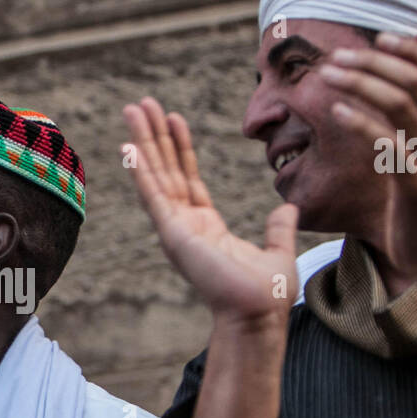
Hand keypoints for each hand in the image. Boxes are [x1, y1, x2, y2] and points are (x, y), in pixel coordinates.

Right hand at [122, 97, 298, 325]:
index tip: (173, 118)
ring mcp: (176, 228)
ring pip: (156, 175)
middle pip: (166, 169)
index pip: (188, 178)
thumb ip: (278, 228)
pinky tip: (129, 146)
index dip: (180, 147)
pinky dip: (140, 171)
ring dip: (143, 141)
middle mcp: (186, 224)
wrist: (259, 314)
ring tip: (133, 109)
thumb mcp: (278, 251)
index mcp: (207, 227)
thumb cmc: (266, 294)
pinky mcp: (174, 234)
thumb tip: (288, 208)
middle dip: (154, 135)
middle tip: (141, 104)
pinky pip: (154, 195)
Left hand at [319, 32, 416, 279]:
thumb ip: (413, 128)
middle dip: (373, 61)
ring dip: (362, 83)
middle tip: (336, 56)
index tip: (378, 37)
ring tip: (329, 75)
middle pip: (415, 79)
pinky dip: (361, 122)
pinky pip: (388, 143)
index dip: (412, 48)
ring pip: (402, 103)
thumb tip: (385, 97)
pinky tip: (336, 113)